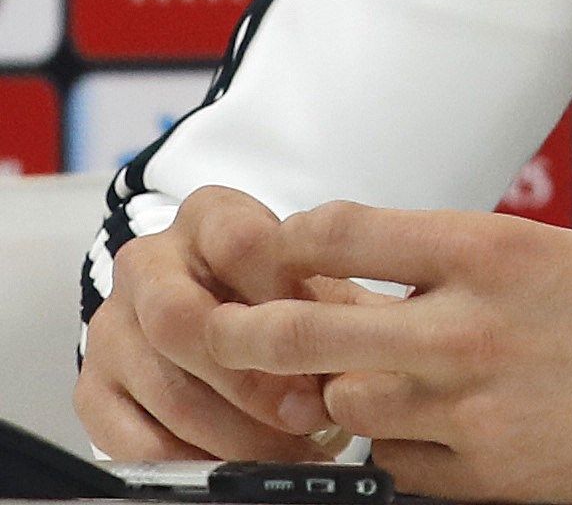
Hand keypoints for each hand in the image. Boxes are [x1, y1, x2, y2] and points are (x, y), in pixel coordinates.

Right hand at [78, 184, 334, 463]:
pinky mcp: (92, 389)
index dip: (283, 294)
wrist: (218, 313)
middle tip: (307, 415)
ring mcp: (111, 327)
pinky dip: (191, 461)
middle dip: (250, 378)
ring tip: (289, 452)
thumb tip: (365, 349)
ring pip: (163, 386)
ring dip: (233, 432)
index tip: (329, 340)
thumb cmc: (284, 293)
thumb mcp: (317, 277)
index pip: (240, 243)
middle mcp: (149, 264)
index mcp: (210, 216)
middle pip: (180, 319)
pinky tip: (236, 468)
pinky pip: (131, 439)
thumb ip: (338, 302)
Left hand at [201, 203, 571, 504]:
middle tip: (230, 332)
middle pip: (306, 325)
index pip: (344, 229)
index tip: (277, 250)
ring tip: (370, 385)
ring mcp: (470, 404)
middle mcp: (468, 324)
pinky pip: (396, 463)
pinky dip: (401, 448)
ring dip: (344, 394)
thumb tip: (357, 278)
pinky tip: (435, 429)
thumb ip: (454, 266)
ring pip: (343, 401)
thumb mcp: (550, 253)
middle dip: (249, 331)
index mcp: (493, 249)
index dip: (290, 239)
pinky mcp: (484, 471)